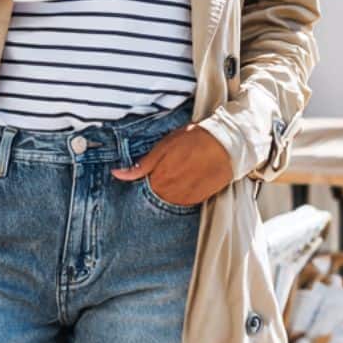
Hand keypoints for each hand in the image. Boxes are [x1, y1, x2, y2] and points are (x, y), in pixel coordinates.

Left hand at [111, 124, 233, 205]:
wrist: (225, 144)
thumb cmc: (193, 139)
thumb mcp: (163, 147)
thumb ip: (140, 165)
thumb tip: (116, 174)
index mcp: (157, 179)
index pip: (142, 190)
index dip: (146, 181)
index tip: (152, 174)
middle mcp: (169, 193)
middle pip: (155, 198)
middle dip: (157, 187)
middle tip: (170, 171)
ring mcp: (185, 198)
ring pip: (169, 201)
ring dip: (170, 192)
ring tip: (181, 173)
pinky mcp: (199, 200)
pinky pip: (184, 202)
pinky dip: (183, 194)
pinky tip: (189, 179)